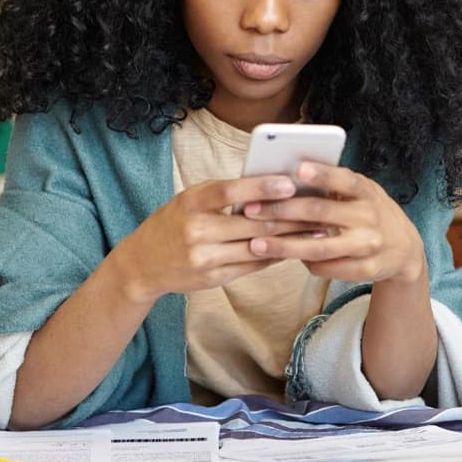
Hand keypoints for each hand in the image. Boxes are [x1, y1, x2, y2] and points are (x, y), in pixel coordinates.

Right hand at [114, 175, 312, 302]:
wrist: (142, 264)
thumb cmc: (173, 223)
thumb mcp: (190, 200)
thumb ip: (223, 195)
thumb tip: (270, 187)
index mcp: (191, 202)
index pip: (230, 191)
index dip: (261, 187)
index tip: (289, 182)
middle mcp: (197, 230)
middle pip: (251, 223)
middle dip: (289, 217)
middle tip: (319, 210)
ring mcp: (204, 257)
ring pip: (256, 247)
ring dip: (290, 240)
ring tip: (316, 232)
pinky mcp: (212, 279)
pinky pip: (251, 266)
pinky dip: (274, 257)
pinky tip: (293, 249)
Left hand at [241, 162, 426, 282]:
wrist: (405, 249)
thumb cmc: (370, 212)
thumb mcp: (361, 193)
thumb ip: (334, 186)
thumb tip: (287, 179)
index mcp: (367, 191)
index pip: (344, 179)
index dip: (322, 174)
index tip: (297, 168)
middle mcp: (369, 217)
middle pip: (321, 213)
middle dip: (282, 211)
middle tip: (250, 210)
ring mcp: (369, 245)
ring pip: (319, 247)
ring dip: (284, 246)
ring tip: (256, 244)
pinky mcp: (366, 269)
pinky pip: (327, 268)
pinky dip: (304, 262)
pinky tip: (285, 257)